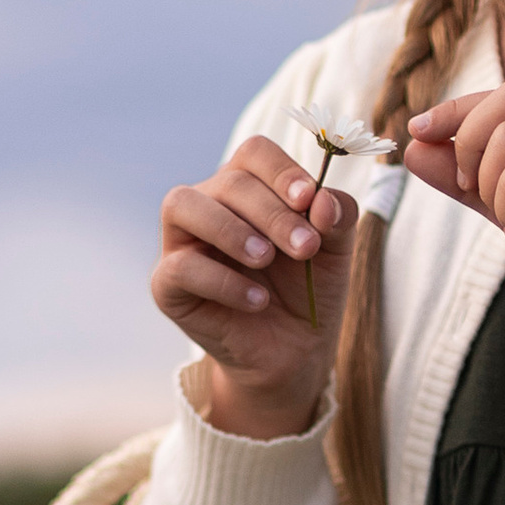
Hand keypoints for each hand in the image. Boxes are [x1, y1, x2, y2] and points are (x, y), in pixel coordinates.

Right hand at [151, 135, 360, 438]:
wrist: (294, 350)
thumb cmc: (309, 288)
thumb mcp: (337, 250)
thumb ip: (337, 216)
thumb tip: (321, 201)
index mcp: (248, 186)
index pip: (254, 154)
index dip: (280, 170)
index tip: (308, 199)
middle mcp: (209, 204)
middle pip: (228, 182)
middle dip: (272, 214)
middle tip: (306, 249)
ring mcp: (181, 242)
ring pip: (181, 205)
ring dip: (229, 229)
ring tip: (266, 259)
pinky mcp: (167, 284)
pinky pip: (180, 267)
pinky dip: (222, 281)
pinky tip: (256, 300)